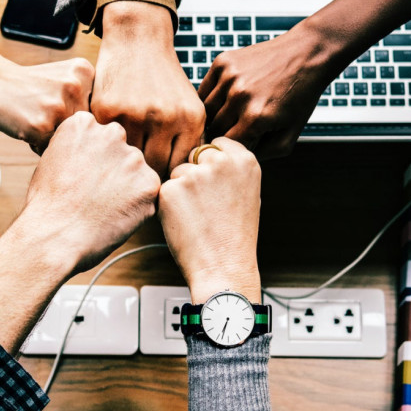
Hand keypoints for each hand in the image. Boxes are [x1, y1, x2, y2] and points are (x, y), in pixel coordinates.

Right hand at [0, 57, 94, 150]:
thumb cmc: (28, 84)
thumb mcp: (63, 77)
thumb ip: (86, 97)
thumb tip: (107, 137)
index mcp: (85, 72)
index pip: (97, 112)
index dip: (77, 116)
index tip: (58, 104)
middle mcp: (76, 87)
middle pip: (85, 128)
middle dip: (66, 129)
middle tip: (43, 112)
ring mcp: (59, 106)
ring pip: (69, 140)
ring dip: (52, 138)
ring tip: (35, 118)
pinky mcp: (41, 125)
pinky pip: (49, 149)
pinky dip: (38, 144)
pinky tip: (26, 125)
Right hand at [20, 111, 160, 272]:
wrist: (54, 236)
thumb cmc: (47, 205)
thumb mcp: (51, 160)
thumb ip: (77, 148)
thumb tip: (92, 153)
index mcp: (84, 124)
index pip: (98, 137)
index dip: (91, 161)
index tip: (80, 178)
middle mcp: (112, 133)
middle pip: (120, 151)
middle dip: (112, 170)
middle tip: (94, 196)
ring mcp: (133, 158)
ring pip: (136, 172)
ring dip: (126, 188)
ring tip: (102, 209)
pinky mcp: (149, 184)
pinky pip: (148, 194)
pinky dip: (137, 207)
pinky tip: (115, 217)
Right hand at [92, 1, 204, 177]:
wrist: (138, 40)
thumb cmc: (164, 79)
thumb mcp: (188, 106)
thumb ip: (187, 141)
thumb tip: (182, 181)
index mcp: (190, 119)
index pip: (179, 168)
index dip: (169, 177)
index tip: (159, 178)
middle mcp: (165, 118)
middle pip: (155, 169)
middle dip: (147, 174)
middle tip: (138, 176)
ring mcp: (134, 114)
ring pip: (129, 160)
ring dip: (124, 163)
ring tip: (122, 164)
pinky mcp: (107, 111)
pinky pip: (107, 143)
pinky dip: (107, 146)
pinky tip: (107, 146)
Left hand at [158, 139, 260, 302]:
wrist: (223, 267)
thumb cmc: (234, 236)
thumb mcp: (247, 193)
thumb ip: (230, 169)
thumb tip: (208, 153)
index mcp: (244, 160)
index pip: (217, 143)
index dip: (211, 162)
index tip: (214, 181)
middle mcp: (220, 162)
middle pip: (195, 155)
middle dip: (195, 173)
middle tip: (206, 205)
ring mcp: (194, 174)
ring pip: (177, 172)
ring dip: (181, 190)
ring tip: (198, 216)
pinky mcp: (171, 189)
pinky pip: (164, 190)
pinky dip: (169, 205)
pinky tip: (185, 222)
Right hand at [198, 24, 332, 159]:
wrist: (307, 53)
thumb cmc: (300, 96)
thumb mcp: (291, 134)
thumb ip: (265, 154)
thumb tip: (237, 160)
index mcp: (255, 117)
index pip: (226, 146)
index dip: (231, 149)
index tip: (237, 146)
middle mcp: (239, 96)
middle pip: (213, 129)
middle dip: (222, 134)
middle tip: (233, 132)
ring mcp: (229, 77)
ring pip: (205, 110)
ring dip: (214, 117)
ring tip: (229, 116)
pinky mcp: (223, 62)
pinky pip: (204, 90)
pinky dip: (210, 98)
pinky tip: (225, 99)